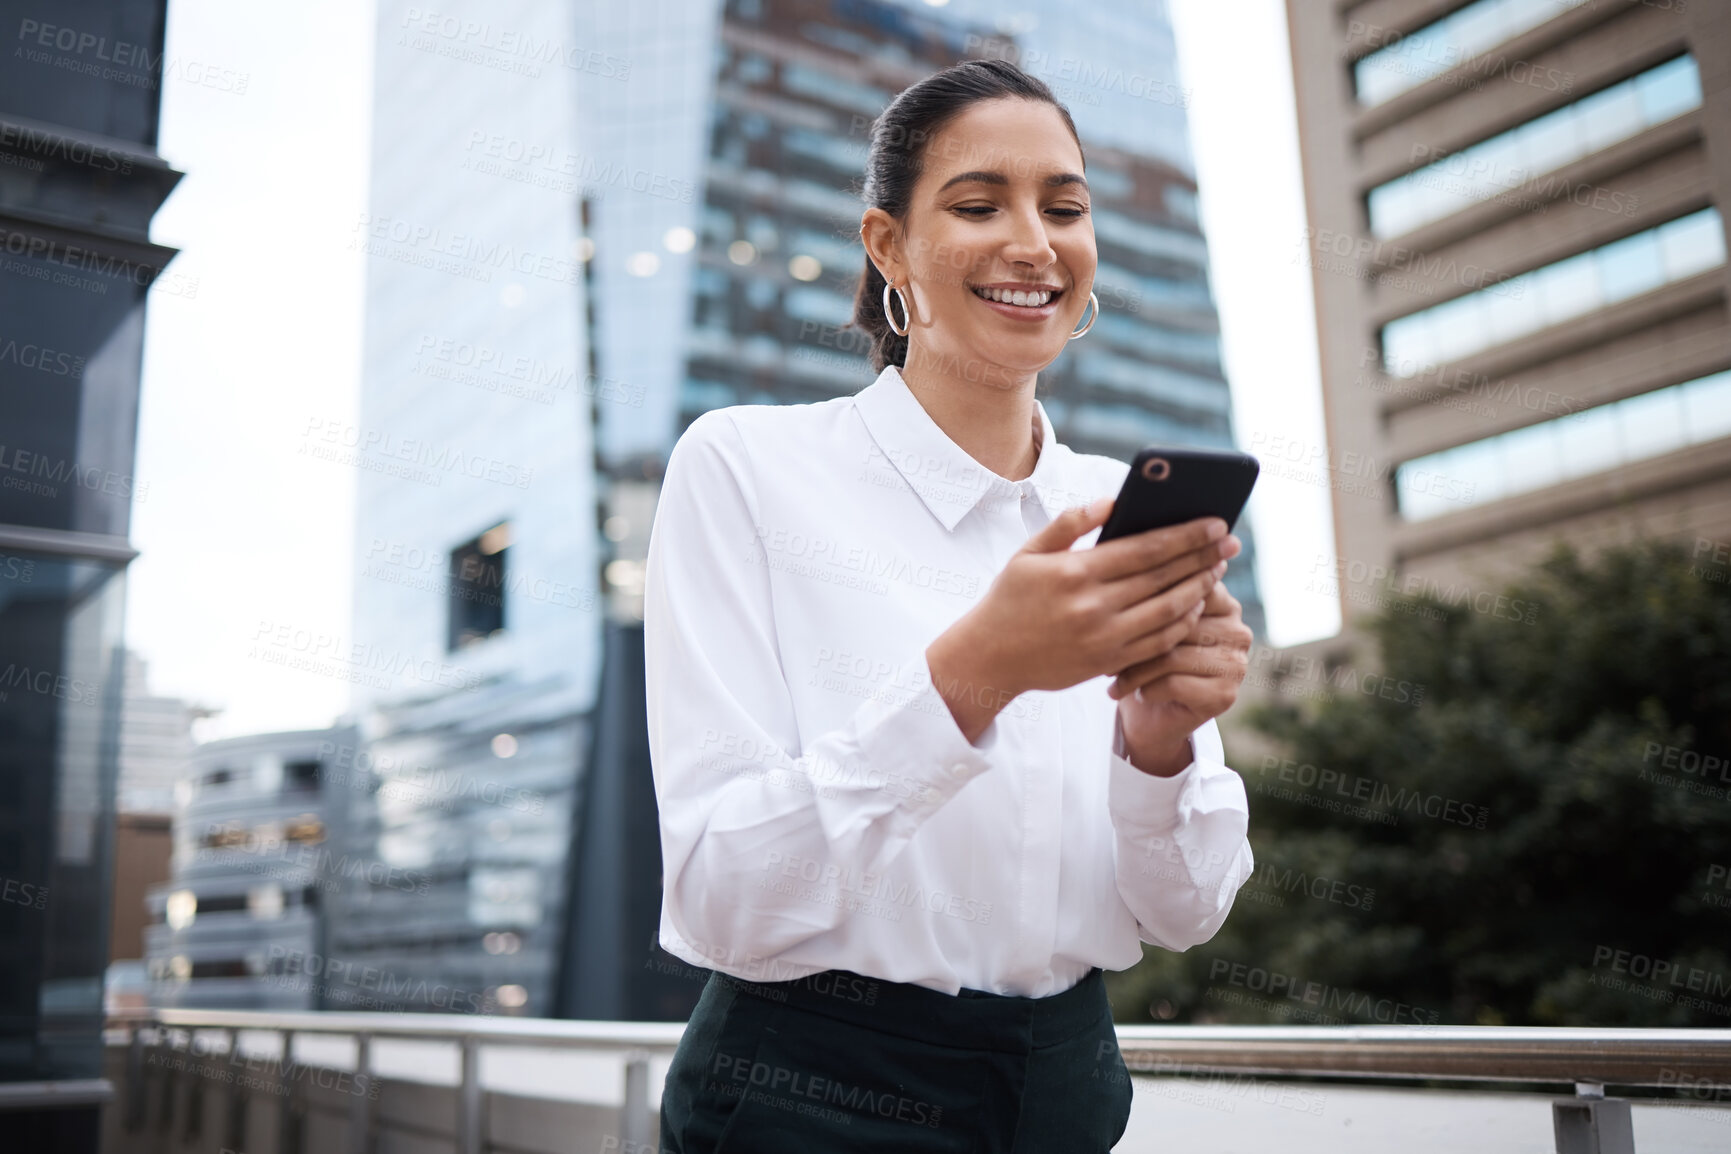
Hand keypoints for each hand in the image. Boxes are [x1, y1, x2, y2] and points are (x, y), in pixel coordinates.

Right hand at [927, 497, 1236, 741]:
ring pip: (1169, 611)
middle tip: (1230, 543)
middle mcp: (1093, 606)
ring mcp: (1103, 638)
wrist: (989, 658)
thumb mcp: (1028, 553)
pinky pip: (1158, 642)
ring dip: (1199, 589)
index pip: (1145, 549)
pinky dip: (1182, 623)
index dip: (1185, 535)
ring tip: (1217, 570)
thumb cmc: (1010, 599)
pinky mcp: (1108, 662)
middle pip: (1164, 577)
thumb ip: (1070, 524)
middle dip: (1202, 557)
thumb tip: (1112, 500)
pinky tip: (1194, 605)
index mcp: (1075, 572)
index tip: (1214, 522)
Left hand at [1114, 578, 1252, 775]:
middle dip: (1136, 635)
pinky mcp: (1225, 694)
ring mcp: (1236, 663)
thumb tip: (1121, 550)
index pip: (1187, 584)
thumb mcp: (1142, 618)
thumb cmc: (1141, 657)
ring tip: (1113, 677)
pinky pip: (1174, 682)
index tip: (1113, 608)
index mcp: (1222, 601)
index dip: (1146, 596)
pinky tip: (1135, 694)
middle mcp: (1237, 629)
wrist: (1149, 718)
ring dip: (1135, 668)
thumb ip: (1148, 588)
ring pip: (1172, 653)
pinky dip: (1146, 688)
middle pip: (1178, 620)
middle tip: (1103, 648)